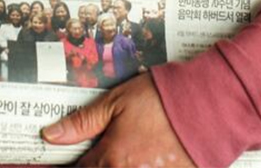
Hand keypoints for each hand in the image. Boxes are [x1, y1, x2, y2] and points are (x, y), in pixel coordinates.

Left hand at [42, 73, 193, 167]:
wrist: (210, 105)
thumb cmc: (164, 99)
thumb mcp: (116, 102)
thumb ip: (82, 122)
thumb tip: (50, 135)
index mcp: (111, 158)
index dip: (72, 165)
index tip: (71, 160)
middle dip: (97, 165)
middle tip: (104, 150)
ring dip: (118, 165)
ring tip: (127, 151)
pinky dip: (142, 166)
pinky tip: (144, 156)